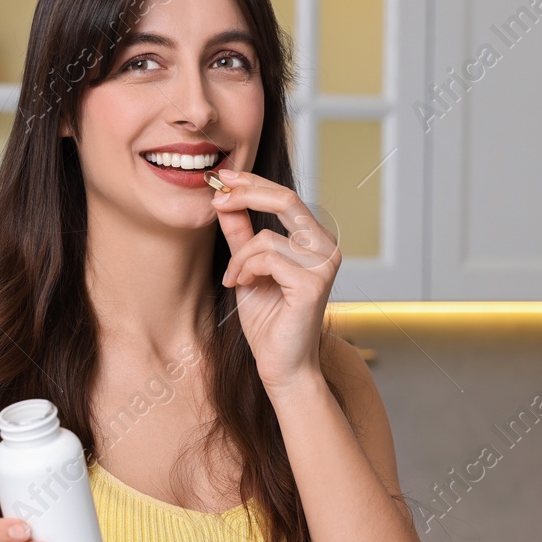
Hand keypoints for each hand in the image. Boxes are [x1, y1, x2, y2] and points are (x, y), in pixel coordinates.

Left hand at [211, 168, 340, 391]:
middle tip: (216, 200)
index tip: (221, 178)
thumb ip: (240, 234)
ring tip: (234, 279)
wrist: (280, 363)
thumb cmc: (268, 320)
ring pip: (266, 237)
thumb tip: (223, 199)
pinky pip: (267, 259)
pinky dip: (246, 270)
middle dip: (246, 194)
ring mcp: (324, 264)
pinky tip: (241, 286)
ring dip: (239, 258)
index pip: (285, 197)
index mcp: (314, 240)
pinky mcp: (314, 283)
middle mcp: (326, 247)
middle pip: (285, 199)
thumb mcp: (247, 267)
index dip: (252, 182)